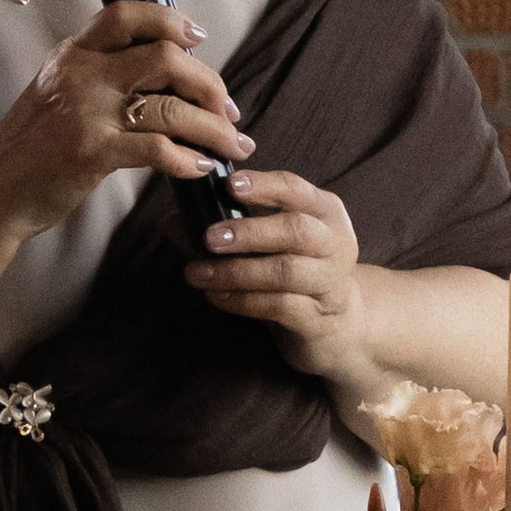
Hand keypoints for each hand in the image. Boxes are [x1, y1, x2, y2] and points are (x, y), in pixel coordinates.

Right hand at [0, 1, 254, 238]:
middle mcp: (81, 75)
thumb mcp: (57, 93)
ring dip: (213, 129)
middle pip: (165, 58)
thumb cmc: (31, 147)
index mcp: (72, 54)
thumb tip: (167, 76)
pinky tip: (201, 168)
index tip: (199, 38)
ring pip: (171, 108)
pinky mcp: (92, 152)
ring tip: (232, 144)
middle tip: (228, 108)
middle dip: (209, 83)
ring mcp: (86, 113)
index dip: (170, 20)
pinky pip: (159, 149)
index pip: (126, 15)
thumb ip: (100, 76)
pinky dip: (190, 160)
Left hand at [182, 168, 363, 374]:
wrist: (336, 324)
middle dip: (248, 232)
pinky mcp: (318, 316)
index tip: (229, 185)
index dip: (263, 186)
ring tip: (197, 272)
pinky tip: (215, 296)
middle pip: (294, 230)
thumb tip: (175, 222)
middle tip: (208, 238)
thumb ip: (227, 226)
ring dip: (235, 271)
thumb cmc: (295, 269)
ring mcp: (329, 281)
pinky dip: (243, 300)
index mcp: (323, 211)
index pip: (295, 189)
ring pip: (284, 271)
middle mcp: (333, 242)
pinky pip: (280, 305)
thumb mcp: (270, 242)